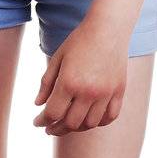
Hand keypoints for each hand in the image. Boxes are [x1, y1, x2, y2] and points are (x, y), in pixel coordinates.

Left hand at [33, 17, 129, 134]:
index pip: (53, 113)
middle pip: (71, 123)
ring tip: (68, 124)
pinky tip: (89, 120)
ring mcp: (106, 93)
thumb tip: (39, 105)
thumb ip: (46, 84)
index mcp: (69, 82)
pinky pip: (109, 117)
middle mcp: (88, 92)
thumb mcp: (57, 59)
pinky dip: (98, 122)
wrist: (108, 28)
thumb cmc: (79, 41)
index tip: (37, 122)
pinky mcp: (119, 92)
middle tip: (49, 128)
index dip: (42, 121)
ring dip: (77, 128)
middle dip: (57, 128)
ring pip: (90, 124)